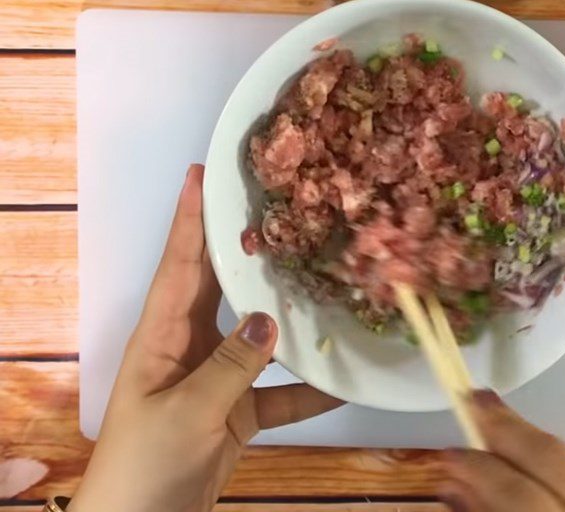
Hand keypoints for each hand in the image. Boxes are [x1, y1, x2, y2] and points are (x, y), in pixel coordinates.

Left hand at [70, 165, 341, 511]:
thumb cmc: (142, 469)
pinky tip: (344, 381)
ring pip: (257, 335)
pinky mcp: (237, 415)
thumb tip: (270, 320)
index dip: (191, 217)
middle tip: (276, 204)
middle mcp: (188, 347)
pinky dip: (309, 389)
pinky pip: (279, 394)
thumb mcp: (184, 414)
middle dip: (244, 245)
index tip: (205, 172)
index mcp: (161, 336)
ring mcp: (214, 380)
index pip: (180, 264)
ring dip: (287, 313)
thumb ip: (229, 366)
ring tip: (320, 274)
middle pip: (221, 285)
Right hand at [441, 391, 564, 511]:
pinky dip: (556, 455)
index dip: (482, 471)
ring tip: (491, 409)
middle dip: (507, 427)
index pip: (523, 498)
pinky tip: (530, 442)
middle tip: (467, 396)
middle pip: (556, 461)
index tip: (448, 453)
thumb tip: (450, 486)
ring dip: (529, 434)